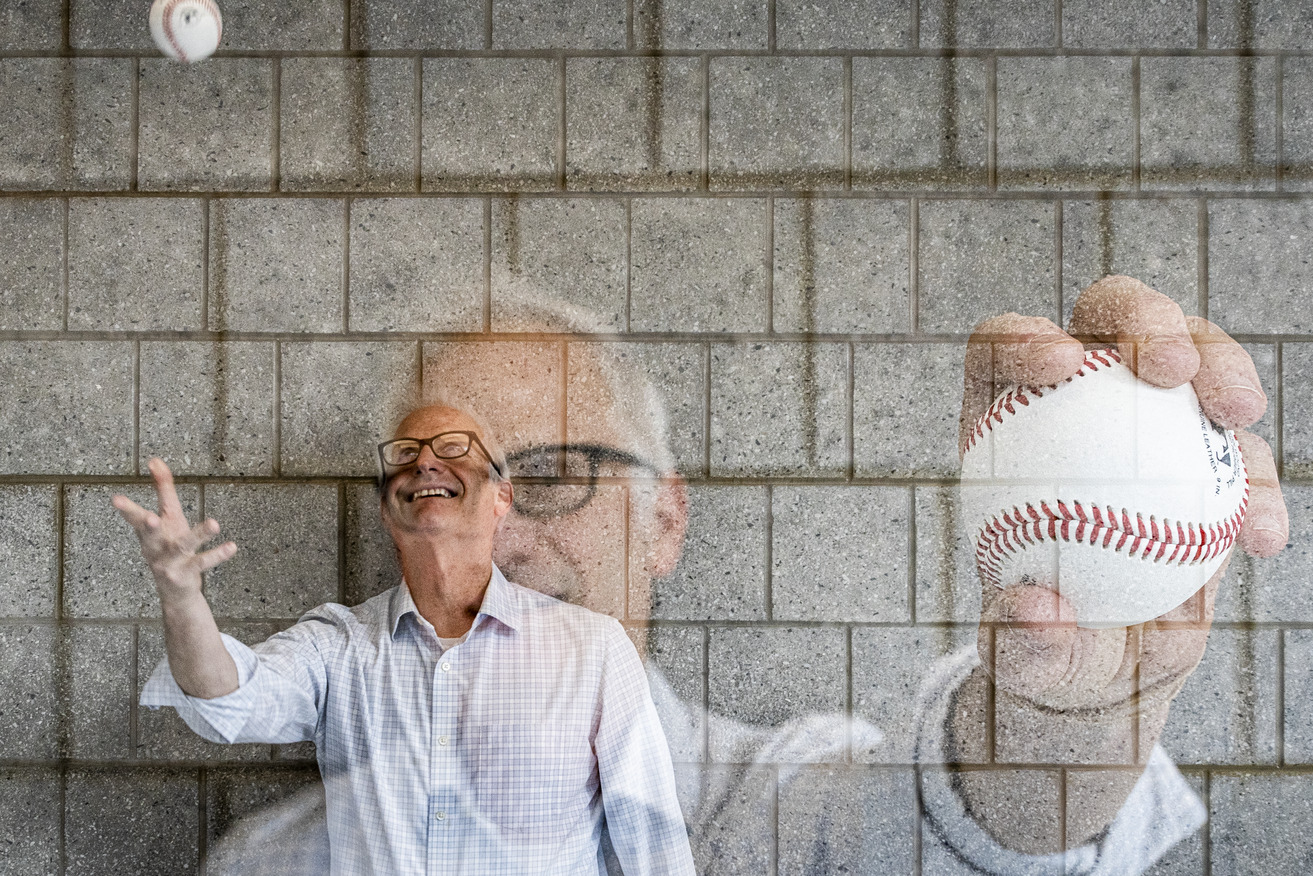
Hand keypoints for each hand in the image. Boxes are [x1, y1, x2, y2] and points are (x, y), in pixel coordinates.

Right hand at [111, 458, 237, 605]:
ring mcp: (169, 562)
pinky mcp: (186, 573)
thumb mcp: (169, 516)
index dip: (126, 509)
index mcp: (149, 532)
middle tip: (150, 517)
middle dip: (148, 525)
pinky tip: (232, 546)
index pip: (135, 517)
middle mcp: (155, 547)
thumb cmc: (169, 544)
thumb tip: (155, 460)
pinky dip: (217, 554)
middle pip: (150, 534)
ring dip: (199, 534)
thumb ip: (163, 488)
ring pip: (184, 546)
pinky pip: (202, 562)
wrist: (175, 590)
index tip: (115, 499)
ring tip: (215, 523)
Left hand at [960, 275, 1289, 716]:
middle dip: (1145, 318)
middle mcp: (1075, 403)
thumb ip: (1021, 640)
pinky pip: (1241, 448)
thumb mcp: (1022, 661)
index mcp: (1002, 428)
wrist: (1108, 673)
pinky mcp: (1207, 458)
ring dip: (1223, 368)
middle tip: (1173, 370)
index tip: (1059, 362)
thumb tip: (1036, 611)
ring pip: (1192, 357)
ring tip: (1238, 418)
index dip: (1022, 336)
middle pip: (1106, 320)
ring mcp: (1148, 422)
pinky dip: (1257, 482)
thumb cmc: (1044, 654)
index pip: (999, 351)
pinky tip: (1261, 537)